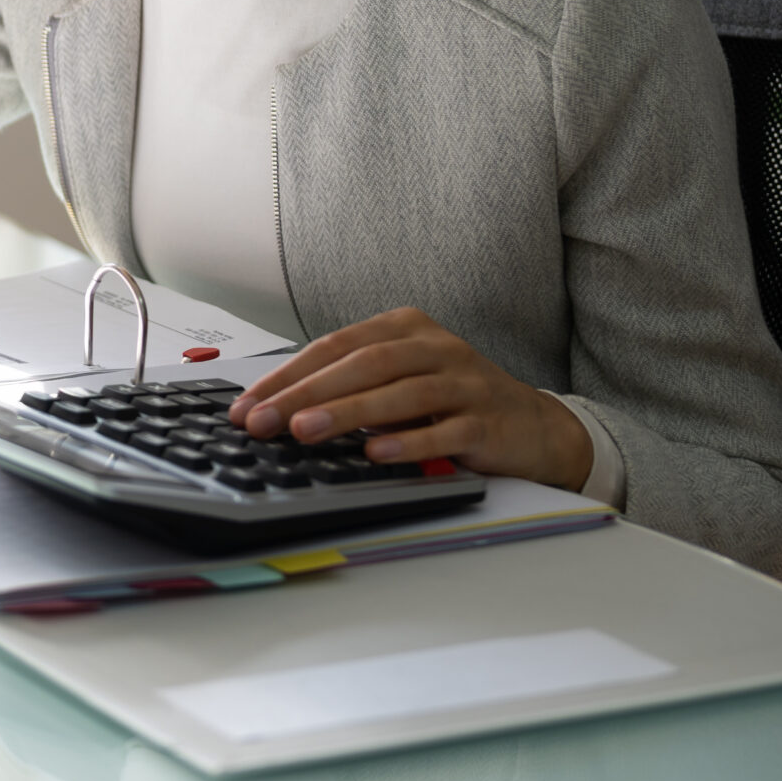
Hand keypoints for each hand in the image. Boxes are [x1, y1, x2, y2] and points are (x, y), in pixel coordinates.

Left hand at [226, 307, 595, 490]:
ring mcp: (464, 381)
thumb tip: (278, 411)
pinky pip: (443, 429)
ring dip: (346, 413)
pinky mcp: (487, 420)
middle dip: (304, 394)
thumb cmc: (451, 401)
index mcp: (404, 327)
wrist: (534, 427)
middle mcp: (434, 347)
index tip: (248, 406)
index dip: (287, 376)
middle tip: (263, 422)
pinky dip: (407, 441)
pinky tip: (375, 452)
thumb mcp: (399, 381)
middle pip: (361, 365)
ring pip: (398, 393)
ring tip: (304, 432)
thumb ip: (350, 387)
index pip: (333, 347)